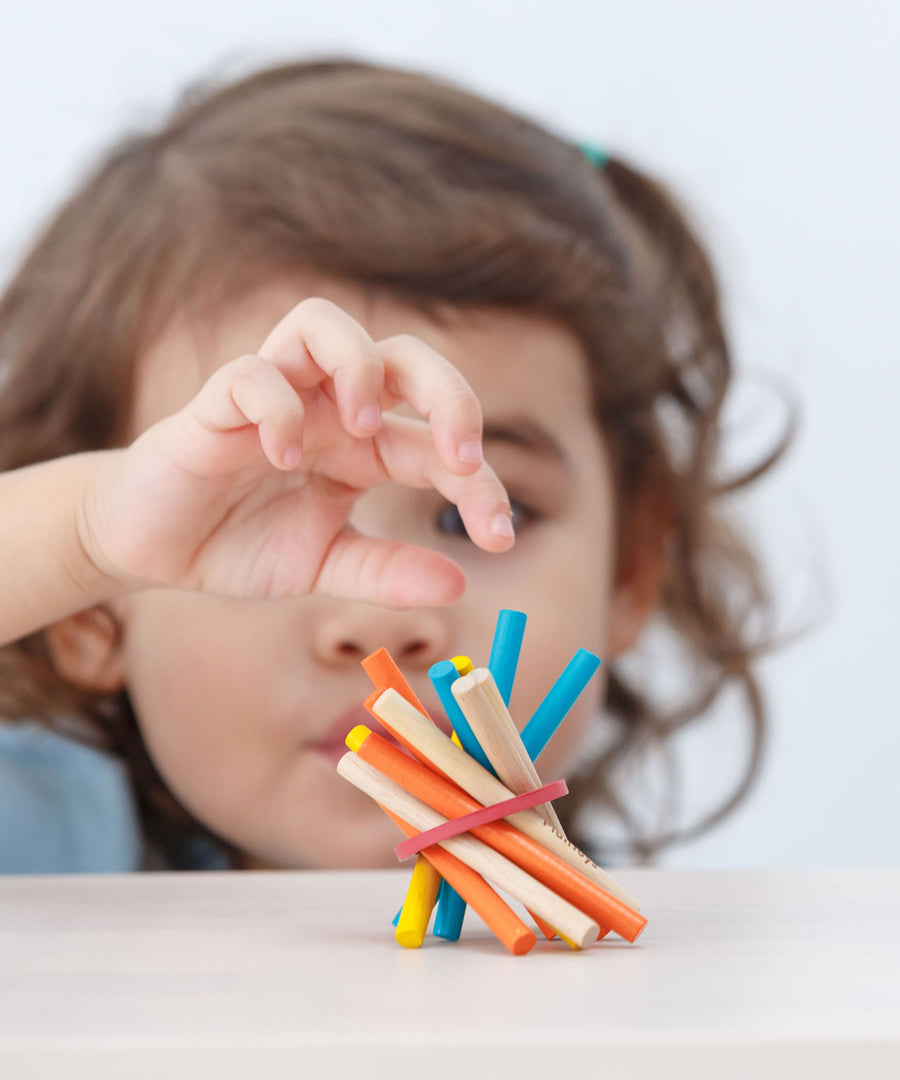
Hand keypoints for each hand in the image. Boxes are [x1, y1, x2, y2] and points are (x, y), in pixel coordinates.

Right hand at [80, 297, 514, 607]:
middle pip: (403, 354)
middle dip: (449, 394)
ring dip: (359, 367)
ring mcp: (273, 398)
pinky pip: (250, 375)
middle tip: (461, 458)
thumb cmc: (240, 543)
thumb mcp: (323, 567)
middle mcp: (326, 409)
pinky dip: (276, 407)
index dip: (480, 483)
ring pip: (324, 323)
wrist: (154, 547)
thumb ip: (384, 572)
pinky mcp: (214, 406)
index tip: (498, 535)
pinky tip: (282, 459)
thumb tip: (458, 585)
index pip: (439, 442)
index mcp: (363, 447)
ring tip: (365, 429)